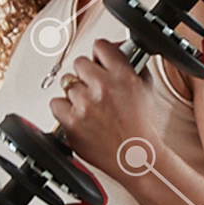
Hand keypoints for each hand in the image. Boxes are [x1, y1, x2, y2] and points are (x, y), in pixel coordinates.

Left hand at [50, 41, 166, 173]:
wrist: (136, 158)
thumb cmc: (141, 128)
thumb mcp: (146, 89)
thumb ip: (133, 66)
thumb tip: (119, 50)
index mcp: (123, 76)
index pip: (100, 46)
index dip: (99, 54)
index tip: (99, 61)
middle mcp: (103, 87)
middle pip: (80, 63)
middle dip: (86, 74)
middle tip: (95, 88)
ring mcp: (85, 104)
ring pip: (67, 83)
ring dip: (76, 93)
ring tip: (89, 107)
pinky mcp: (71, 121)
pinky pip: (56, 103)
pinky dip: (64, 109)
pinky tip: (78, 116)